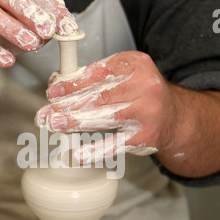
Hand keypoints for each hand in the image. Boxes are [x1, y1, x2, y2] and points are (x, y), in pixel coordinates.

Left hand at [35, 51, 174, 161]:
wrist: (173, 117)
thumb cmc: (141, 93)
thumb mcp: (124, 75)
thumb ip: (96, 77)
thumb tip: (58, 85)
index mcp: (137, 65)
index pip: (99, 72)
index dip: (73, 83)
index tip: (52, 91)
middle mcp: (145, 86)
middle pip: (100, 96)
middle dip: (68, 105)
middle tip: (47, 112)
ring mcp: (147, 113)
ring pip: (105, 118)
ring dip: (76, 122)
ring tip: (54, 125)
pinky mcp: (145, 136)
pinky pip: (116, 144)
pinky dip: (96, 150)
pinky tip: (79, 154)